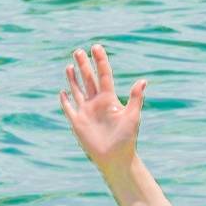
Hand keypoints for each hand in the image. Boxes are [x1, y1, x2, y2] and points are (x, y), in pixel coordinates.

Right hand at [59, 47, 149, 177]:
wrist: (116, 158)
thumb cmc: (127, 139)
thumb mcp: (132, 116)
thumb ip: (135, 98)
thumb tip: (142, 81)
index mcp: (110, 99)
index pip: (104, 75)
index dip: (100, 61)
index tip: (96, 47)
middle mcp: (97, 103)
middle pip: (88, 79)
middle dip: (83, 65)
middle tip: (78, 51)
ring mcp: (86, 112)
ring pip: (78, 91)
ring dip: (73, 79)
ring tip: (69, 65)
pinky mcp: (78, 123)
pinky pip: (69, 109)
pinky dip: (65, 100)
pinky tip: (62, 91)